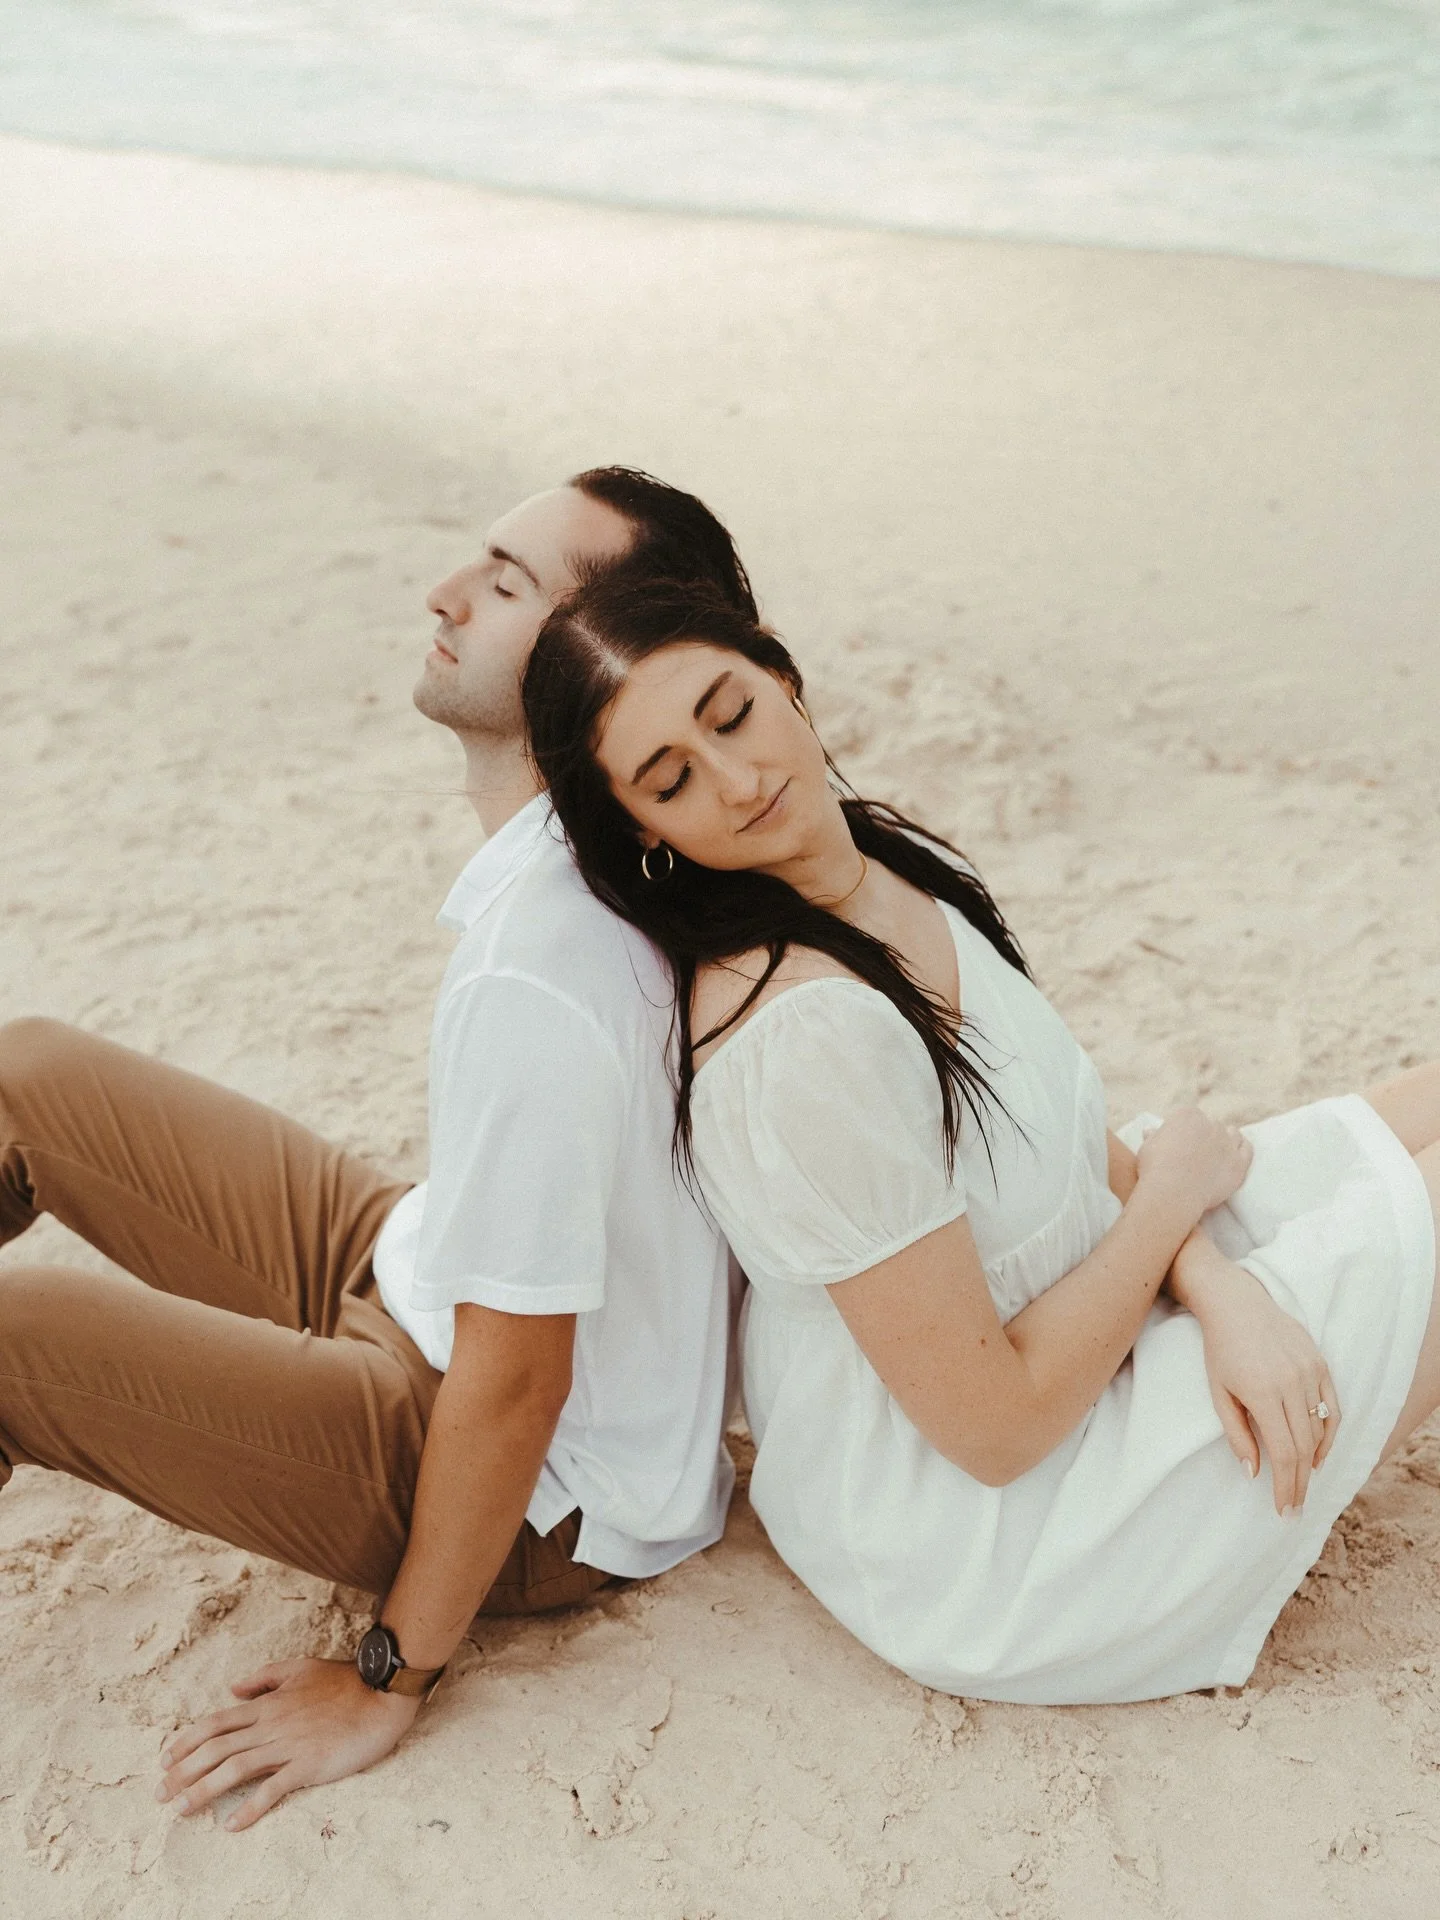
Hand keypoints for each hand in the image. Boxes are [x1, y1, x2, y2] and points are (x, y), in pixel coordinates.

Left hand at [156, 1655, 419, 1830]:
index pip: (216, 1722)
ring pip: (235, 1768)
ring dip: (204, 1790)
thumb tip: (233, 1690)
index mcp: (268, 1704)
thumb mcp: (300, 1668)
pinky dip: (251, 1808)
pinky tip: (232, 1824)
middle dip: (183, 1771)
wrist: (382, 1695)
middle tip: (160, 1793)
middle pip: (216, 1748)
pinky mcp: (309, 1765)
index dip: (186, 1741)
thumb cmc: (344, 1681)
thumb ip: (265, 1678)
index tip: (164, 1760)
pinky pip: (274, 1789)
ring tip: (181, 1809)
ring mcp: (289, 1745)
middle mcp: (271, 1724)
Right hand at [1137, 1107, 1252, 1217]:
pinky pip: (1247, 1149)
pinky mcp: (1239, 1163)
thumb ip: (1154, 1137)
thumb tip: (1150, 1131)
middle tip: (1195, 1152)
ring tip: (1216, 1152)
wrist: (1172, 1193)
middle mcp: (1210, 1124)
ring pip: (1232, 1133)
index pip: (1189, 1117)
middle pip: (1211, 1125)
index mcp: (1187, 1115)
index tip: (1178, 1143)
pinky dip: (1242, 1148)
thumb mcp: (1147, 1148)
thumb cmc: (1154, 1170)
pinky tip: (1236, 1153)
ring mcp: (1227, 1143)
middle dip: (1204, 1135)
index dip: (1183, 1130)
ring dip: (1226, 1139)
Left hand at [1174, 1237, 1340, 1514]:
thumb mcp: (1218, 1393)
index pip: (1285, 1453)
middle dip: (1300, 1482)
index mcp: (1262, 1393)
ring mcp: (1309, 1372)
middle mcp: (1291, 1383)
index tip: (1284, 1509)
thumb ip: (1236, 1434)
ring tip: (1303, 1484)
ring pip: (1320, 1430)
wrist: (1236, 1303)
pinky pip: (1333, 1408)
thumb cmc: (1220, 1350)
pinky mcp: (1320, 1363)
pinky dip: (1329, 1435)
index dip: (1287, 1486)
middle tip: (1295, 1507)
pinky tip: (1319, 1455)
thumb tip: (1254, 1474)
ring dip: (1314, 1462)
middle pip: (1305, 1447)